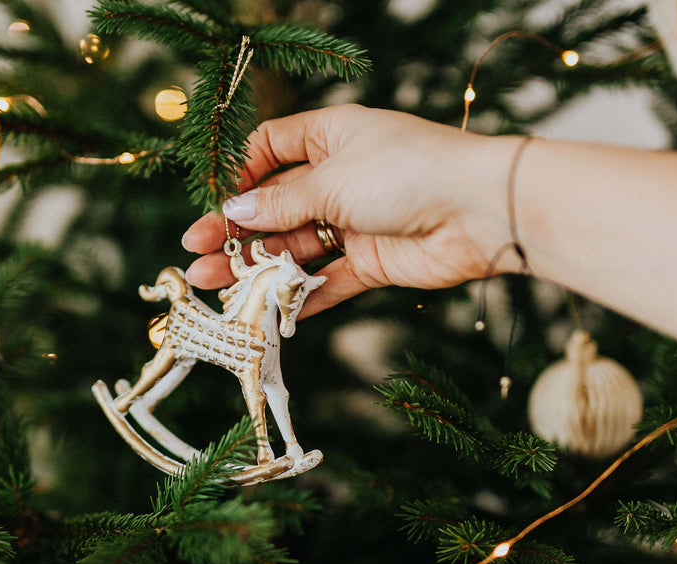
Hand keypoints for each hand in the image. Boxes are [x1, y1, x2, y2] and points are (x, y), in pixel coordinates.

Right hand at [182, 105, 520, 316]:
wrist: (480, 211)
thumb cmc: (409, 172)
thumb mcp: (333, 181)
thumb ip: (281, 204)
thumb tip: (234, 212)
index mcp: (332, 137)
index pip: (272, 148)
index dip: (241, 174)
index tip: (215, 201)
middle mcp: (341, 177)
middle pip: (276, 205)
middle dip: (236, 229)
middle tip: (196, 252)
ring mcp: (356, 222)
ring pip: (295, 246)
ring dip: (256, 265)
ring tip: (214, 284)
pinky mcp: (372, 262)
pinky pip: (326, 281)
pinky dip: (298, 296)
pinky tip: (263, 312)